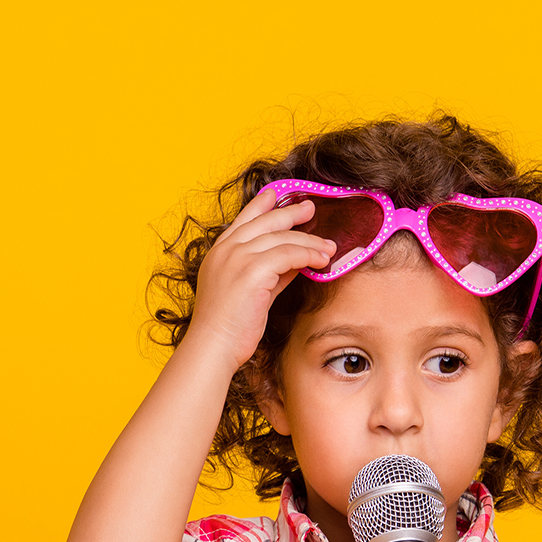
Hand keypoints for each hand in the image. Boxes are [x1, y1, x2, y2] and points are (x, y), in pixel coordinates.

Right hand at [186, 187, 336, 371]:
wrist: (213, 346)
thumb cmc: (228, 327)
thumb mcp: (249, 292)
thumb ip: (269, 273)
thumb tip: (294, 263)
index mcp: (219, 253)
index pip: (244, 220)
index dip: (261, 205)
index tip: (276, 195)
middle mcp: (227, 250)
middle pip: (265, 222)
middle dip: (290, 213)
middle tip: (310, 209)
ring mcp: (238, 258)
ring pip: (281, 238)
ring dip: (309, 240)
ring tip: (328, 246)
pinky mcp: (252, 271)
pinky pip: (288, 254)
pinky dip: (308, 255)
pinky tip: (321, 260)